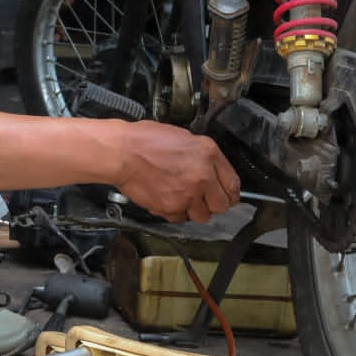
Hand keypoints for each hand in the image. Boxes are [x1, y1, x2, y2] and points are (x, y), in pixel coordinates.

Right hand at [113, 122, 240, 223]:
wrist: (122, 153)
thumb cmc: (147, 140)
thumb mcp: (185, 137)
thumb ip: (204, 156)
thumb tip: (213, 172)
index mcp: (208, 154)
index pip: (233, 184)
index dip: (230, 193)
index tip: (226, 196)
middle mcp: (202, 176)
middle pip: (222, 205)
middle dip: (213, 203)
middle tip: (203, 198)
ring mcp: (187, 195)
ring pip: (202, 216)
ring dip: (195, 210)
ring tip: (182, 198)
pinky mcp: (171, 208)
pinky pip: (180, 218)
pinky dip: (175, 212)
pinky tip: (167, 198)